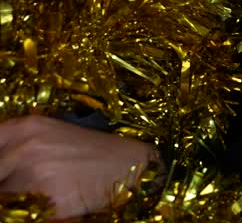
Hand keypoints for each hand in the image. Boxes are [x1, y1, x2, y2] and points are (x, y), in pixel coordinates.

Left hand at [0, 115, 157, 218]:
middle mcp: (27, 148)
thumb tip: (1, 167)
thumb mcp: (50, 135)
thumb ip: (15, 146)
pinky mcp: (47, 203)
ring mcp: (36, 175)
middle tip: (15, 186)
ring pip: (4, 197)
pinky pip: (20, 213)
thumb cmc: (92, 151)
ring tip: (38, 192)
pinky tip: (48, 204)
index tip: (4, 172)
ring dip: (13, 199)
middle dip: (4, 183)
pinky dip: (30, 211)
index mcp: (27, 127)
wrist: (130, 166)